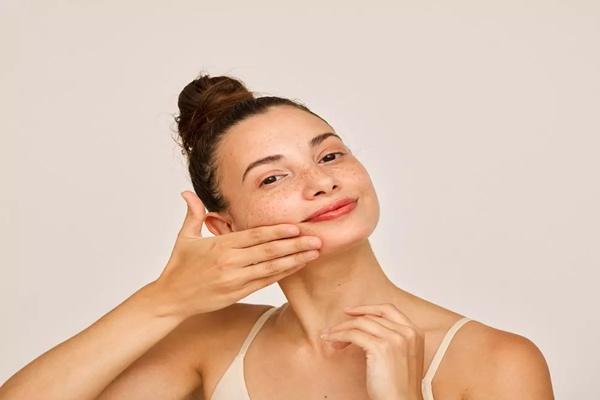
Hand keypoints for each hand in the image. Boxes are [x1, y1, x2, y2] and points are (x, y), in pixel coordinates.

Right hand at [152, 191, 321, 318]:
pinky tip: (297, 266)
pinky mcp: (237, 293)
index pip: (255, 235)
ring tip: (313, 253)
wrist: (170, 299)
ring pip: (271, 268)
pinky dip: (282, 274)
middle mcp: (230, 263)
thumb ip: (193, 214)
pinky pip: (265, 282)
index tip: (297, 227)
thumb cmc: (179, 267)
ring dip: (295, 260)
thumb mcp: (184, 238)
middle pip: (268, 251)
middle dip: (295, 245)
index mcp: (220, 246)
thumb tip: (187, 193)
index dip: (277, 231)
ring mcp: (235, 280)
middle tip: (317, 239)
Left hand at [320, 303, 424, 399]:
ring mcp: (394, 339)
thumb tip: (364, 327)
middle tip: (335, 329)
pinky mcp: (380, 347)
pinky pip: (353, 334)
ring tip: (330, 336)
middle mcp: (406, 332)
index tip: (351, 312)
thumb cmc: (399, 386)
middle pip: (371, 317)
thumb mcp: (402, 355)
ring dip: (341, 329)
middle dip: (349, 322)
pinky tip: (332, 340)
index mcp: (414, 332)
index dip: (367, 308)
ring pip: (360, 323)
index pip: (387, 309)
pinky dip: (339, 335)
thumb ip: (392, 338)